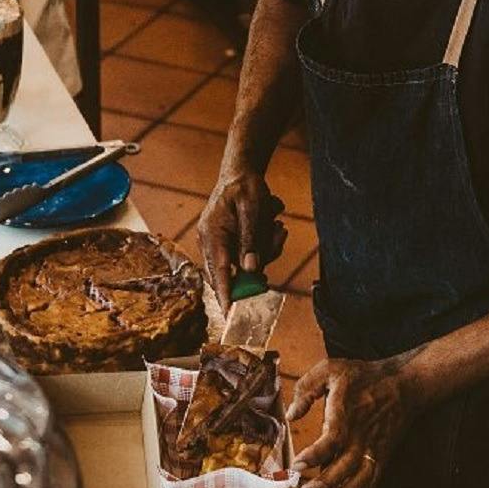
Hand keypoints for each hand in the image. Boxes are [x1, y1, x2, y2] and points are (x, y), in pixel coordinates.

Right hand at [197, 167, 286, 310]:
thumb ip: (250, 239)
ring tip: (276, 224)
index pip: (219, 272)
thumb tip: (251, 270)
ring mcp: (219, 245)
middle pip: (233, 273)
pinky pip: (249, 258)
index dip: (226, 295)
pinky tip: (273, 225)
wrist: (241, 172)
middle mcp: (211, 243)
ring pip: (246, 266)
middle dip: (259, 263)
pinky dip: (265, 246)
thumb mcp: (252, 208)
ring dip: (267, 249)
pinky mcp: (229, 246)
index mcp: (212, 234)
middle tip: (277, 234)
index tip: (230, 315)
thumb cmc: (245, 186)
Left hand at [288, 357, 419, 487]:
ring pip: (359, 479)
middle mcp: (361, 433)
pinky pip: (371, 483)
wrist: (402, 383)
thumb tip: (292, 414)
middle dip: (325, 483)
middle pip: (345, 464)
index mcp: (346, 411)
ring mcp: (373, 447)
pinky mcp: (381, 457)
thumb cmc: (362, 376)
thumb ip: (307, 388)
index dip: (315, 454)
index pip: (332, 437)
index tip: (298, 464)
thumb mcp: (330, 368)